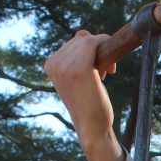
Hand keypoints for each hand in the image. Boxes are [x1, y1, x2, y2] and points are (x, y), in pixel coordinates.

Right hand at [44, 31, 124, 160]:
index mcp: (50, 65)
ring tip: (105, 75)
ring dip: (103, 53)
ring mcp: (65, 65)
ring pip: (89, 40)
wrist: (92, 128)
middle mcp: (54, 63)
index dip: (89, 53)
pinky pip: (94, 42)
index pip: (73, 42)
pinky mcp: (79, 68)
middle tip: (104, 74)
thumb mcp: (78, 77)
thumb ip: (77, 54)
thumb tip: (82, 33)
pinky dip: (105, 47)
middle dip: (97, 52)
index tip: (98, 71)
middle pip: (81, 38)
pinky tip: (110, 69)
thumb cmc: (89, 103)